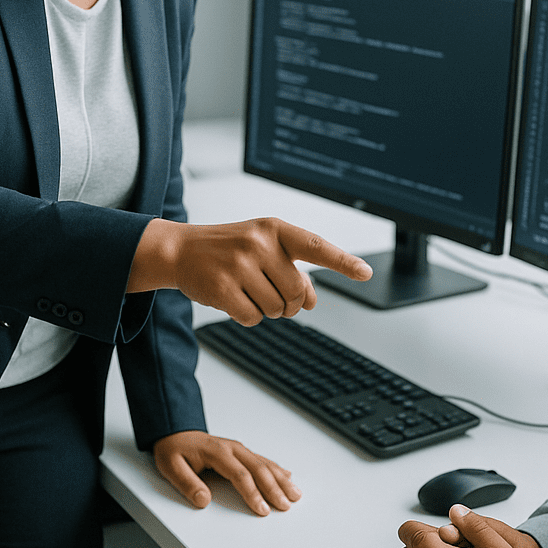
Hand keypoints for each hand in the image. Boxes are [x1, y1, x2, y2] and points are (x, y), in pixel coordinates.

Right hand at [128, 217, 372, 323]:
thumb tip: (313, 301)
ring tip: (248, 290)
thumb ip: (293, 270)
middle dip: (290, 302)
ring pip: (276, 308)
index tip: (365, 273)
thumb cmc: (231, 248)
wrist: (182, 250)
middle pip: (297, 291)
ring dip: (267, 309)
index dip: (343, 261)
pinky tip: (235, 299)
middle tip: (272, 293)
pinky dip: (248, 316)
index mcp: (275, 229)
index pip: (316, 247)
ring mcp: (239, 265)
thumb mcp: (265, 249)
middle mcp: (259, 243)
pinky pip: (253, 318)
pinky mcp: (222, 287)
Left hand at [152, 430, 301, 515]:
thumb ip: (187, 483)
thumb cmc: (174, 449)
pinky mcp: (240, 452)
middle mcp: (232, 449)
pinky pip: (262, 460)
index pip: (240, 475)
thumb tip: (203, 500)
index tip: (262, 509)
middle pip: (258, 469)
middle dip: (275, 488)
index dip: (252, 493)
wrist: (175, 431)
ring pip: (264, 464)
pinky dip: (276, 469)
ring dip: (281, 479)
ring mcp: (238, 449)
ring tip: (295, 493)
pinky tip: (286, 475)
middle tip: (286, 505)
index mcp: (217, 452)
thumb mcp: (171, 466)